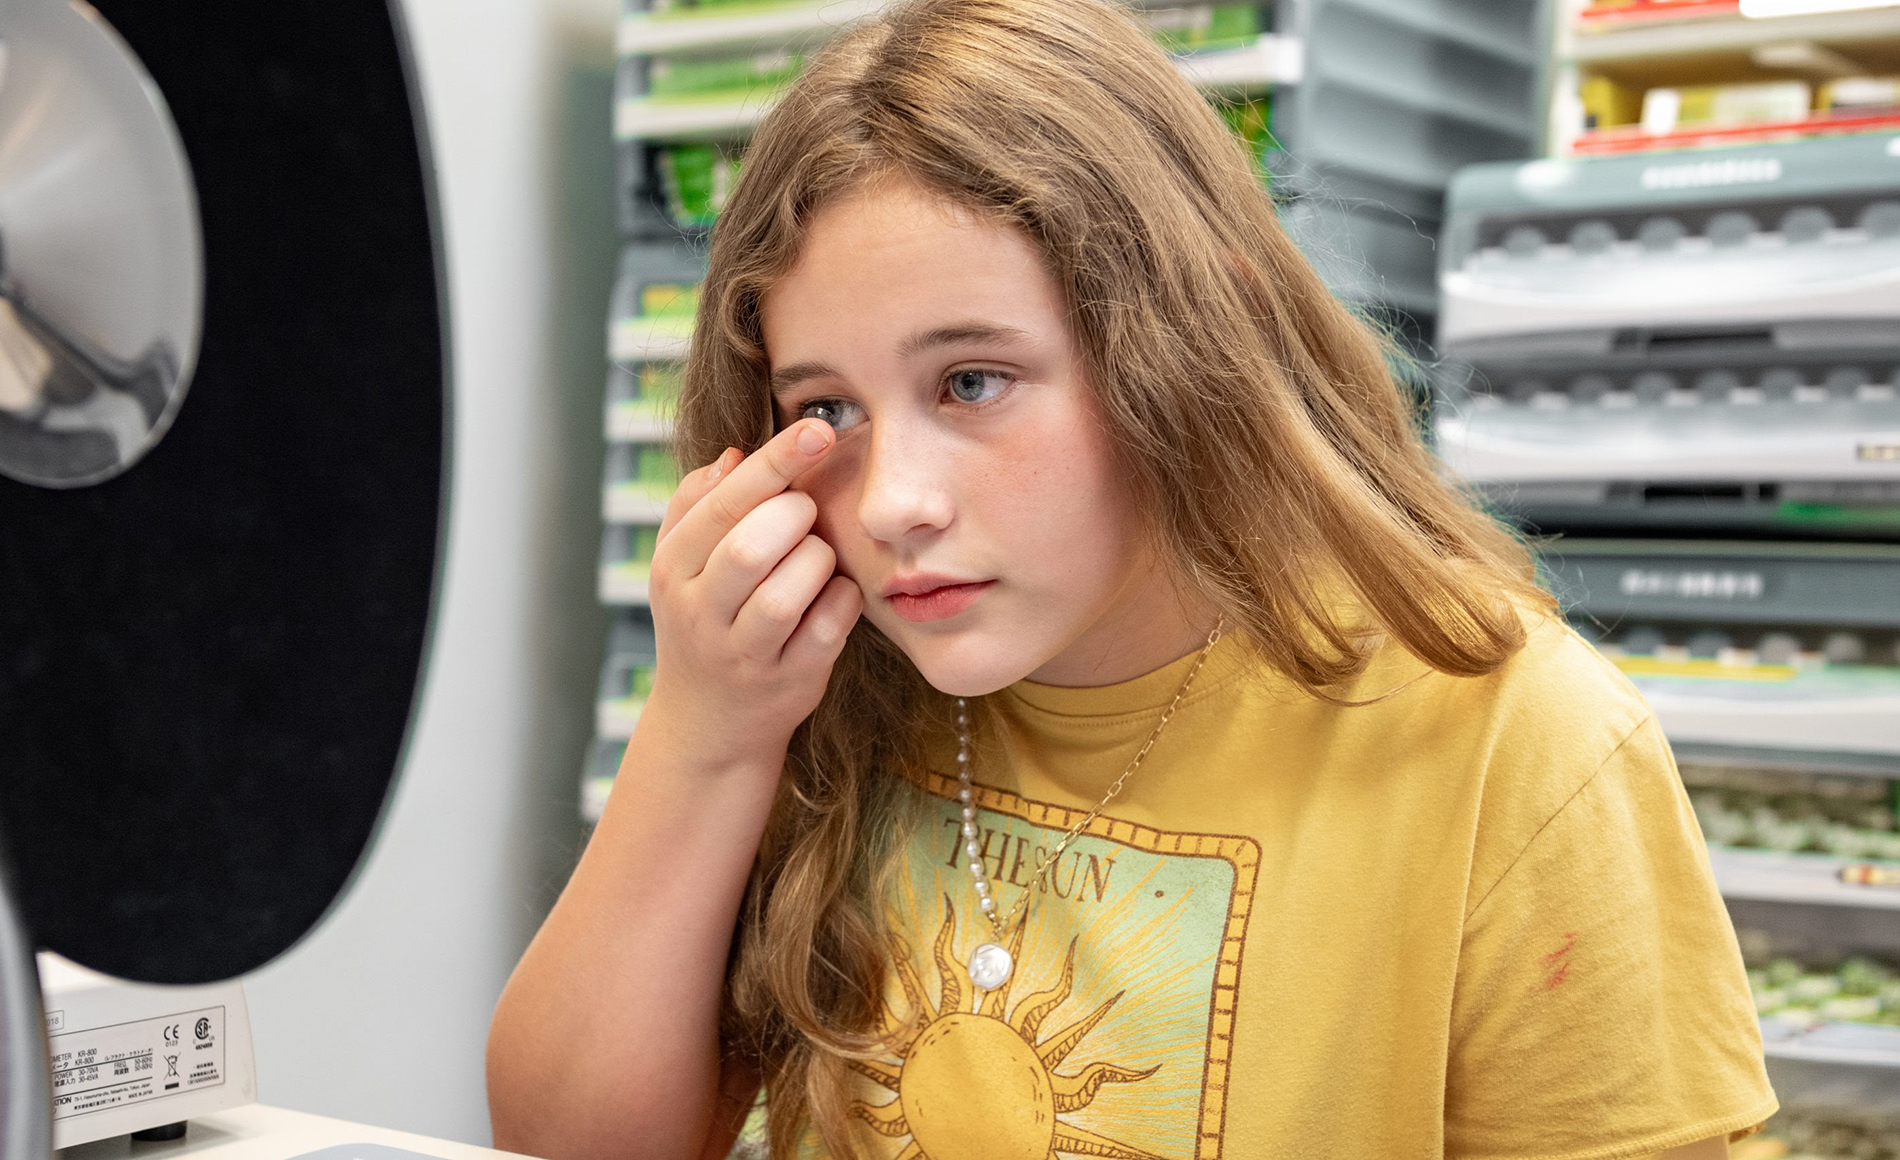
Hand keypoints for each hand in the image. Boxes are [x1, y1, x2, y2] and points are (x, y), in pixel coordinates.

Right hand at [640, 418, 863, 772]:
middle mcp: (700, 613)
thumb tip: (735, 455)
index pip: (722, 503)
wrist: (708, 722)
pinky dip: (842, 600)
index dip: (775, 461)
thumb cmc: (706, 620)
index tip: (819, 428)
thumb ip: (699, 503)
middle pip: (752, 545)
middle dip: (795, 516)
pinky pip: (829, 627)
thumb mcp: (684, 564)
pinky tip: (834, 596)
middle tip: (805, 514)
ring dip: (818, 560)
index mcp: (673, 569)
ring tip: (814, 560)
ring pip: (789, 590)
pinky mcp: (790, 681)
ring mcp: (744, 652)